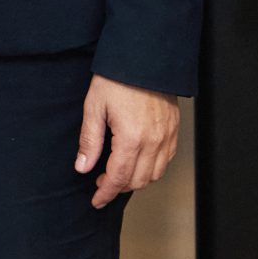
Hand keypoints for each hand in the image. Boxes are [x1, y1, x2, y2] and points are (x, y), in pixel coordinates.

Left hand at [75, 76, 179, 208]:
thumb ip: (89, 140)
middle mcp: (154, 141)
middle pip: (138, 180)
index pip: (119, 178)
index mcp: (132, 138)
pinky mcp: (175, 130)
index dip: (106, 193)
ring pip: (155, 174)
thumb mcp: (94, 107)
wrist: (145, 57)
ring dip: (137, 180)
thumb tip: (82, 167)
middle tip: (102, 184)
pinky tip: (138, 162)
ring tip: (118, 174)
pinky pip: (166, 160)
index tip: (96, 201)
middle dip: (119, 188)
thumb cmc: (116, 78)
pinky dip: (153, 168)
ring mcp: (167, 136)